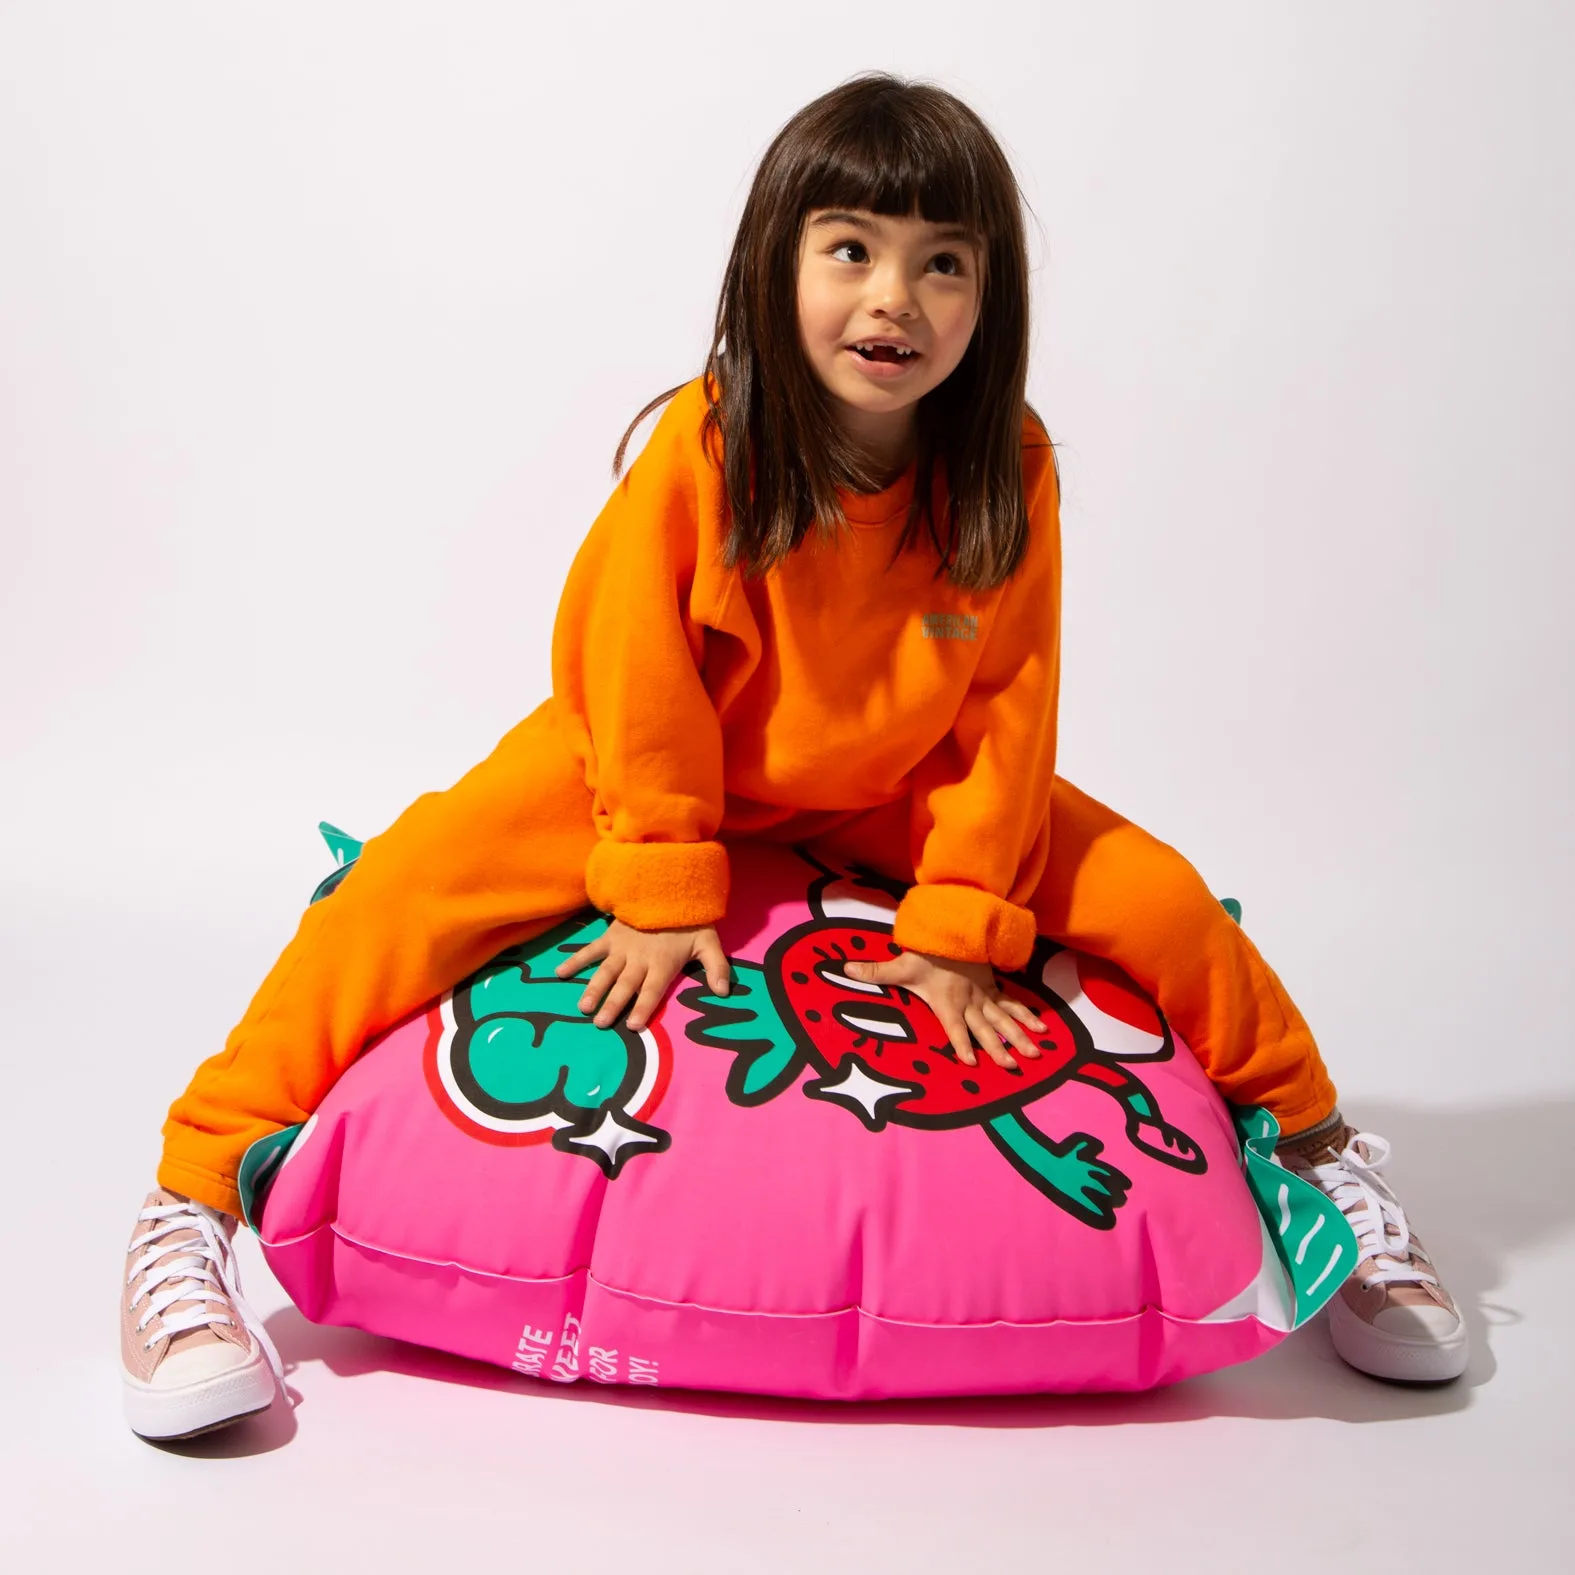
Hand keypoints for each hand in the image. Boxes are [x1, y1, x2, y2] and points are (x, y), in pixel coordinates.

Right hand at [555, 918, 730, 1031]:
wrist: (669, 887)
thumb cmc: (690, 921)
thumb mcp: (710, 943)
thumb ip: (717, 968)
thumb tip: (724, 993)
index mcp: (663, 963)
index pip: (652, 990)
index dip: (643, 1007)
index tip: (632, 1025)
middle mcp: (639, 959)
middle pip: (625, 986)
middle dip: (613, 1004)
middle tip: (600, 1023)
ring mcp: (622, 947)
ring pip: (605, 972)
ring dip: (593, 989)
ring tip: (582, 1007)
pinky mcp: (610, 936)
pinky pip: (590, 950)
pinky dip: (575, 960)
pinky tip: (559, 972)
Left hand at [843, 949, 1046, 1068]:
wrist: (954, 925)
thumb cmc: (926, 950)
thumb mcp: (900, 963)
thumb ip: (874, 971)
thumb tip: (843, 970)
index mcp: (947, 1002)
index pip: (954, 1028)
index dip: (961, 1045)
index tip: (972, 1063)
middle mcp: (968, 1001)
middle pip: (986, 1028)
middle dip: (1000, 1047)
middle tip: (1014, 1066)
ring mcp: (983, 994)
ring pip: (1004, 1018)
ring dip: (1020, 1035)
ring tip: (1036, 1052)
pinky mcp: (992, 986)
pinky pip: (1012, 1003)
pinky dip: (1026, 1015)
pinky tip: (1043, 1027)